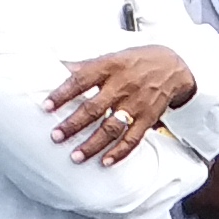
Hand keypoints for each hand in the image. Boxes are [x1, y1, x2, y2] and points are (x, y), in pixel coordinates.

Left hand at [50, 45, 199, 163]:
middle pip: (94, 108)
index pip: (81, 81)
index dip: (62, 94)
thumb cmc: (135, 61)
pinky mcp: (148, 118)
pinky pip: (133, 138)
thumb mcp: (110, 56)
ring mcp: (136, 104)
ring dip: (93, 143)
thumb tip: (57, 67)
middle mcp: (122, 86)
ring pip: (112, 127)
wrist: (172, 66)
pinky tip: (106, 161)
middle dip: (73, 124)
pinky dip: (120, 151)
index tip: (46, 107)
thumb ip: (85, 66)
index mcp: (109, 67)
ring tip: (76, 156)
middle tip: (56, 137)